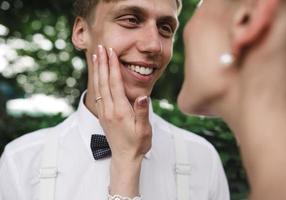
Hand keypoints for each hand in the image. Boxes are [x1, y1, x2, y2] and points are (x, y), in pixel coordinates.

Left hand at [92, 45, 151, 196]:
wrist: (125, 157)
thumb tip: (143, 97)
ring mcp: (104, 112)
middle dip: (102, 63)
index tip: (111, 52)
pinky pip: (98, 93)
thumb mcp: (144, 130)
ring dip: (97, 70)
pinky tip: (97, 75)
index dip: (113, 67)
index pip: (115, 84)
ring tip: (96, 57)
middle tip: (100, 48)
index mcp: (120, 111)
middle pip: (104, 82)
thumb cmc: (137, 143)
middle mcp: (109, 110)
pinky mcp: (103, 115)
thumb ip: (142, 112)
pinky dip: (97, 81)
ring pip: (99, 87)